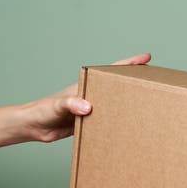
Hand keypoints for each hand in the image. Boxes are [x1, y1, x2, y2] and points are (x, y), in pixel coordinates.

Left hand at [24, 52, 151, 142]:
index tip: (146, 58)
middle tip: (153, 83)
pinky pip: (106, 121)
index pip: (110, 70)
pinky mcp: (87, 122)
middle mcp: (90, 94)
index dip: (129, 64)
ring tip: (145, 108)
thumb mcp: (57, 105)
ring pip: (113, 105)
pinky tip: (126, 129)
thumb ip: (71, 104)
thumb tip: (88, 106)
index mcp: (86, 85)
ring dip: (127, 106)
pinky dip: (116, 124)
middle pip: (116, 87)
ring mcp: (90, 108)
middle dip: (133, 83)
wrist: (33, 126)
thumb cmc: (42, 110)